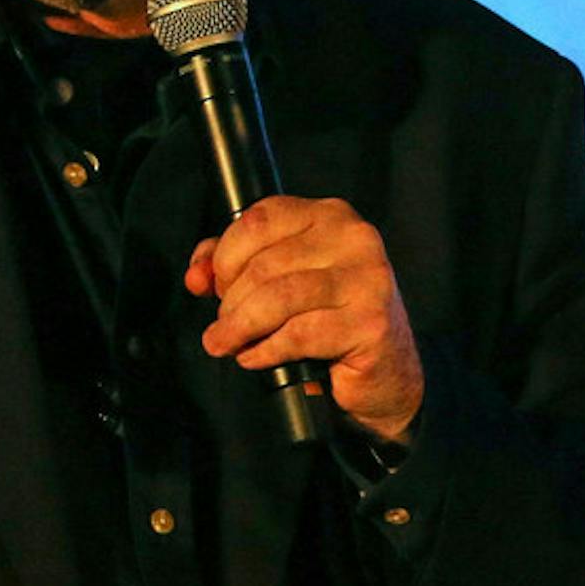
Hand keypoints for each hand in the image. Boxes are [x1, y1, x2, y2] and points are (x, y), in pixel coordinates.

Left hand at [185, 196, 423, 443]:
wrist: (387, 370)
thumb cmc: (330, 318)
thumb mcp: (281, 278)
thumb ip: (234, 265)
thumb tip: (197, 275)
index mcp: (329, 215)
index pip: (259, 219)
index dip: (225, 255)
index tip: (214, 285)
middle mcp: (353, 238)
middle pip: (264, 264)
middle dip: (231, 300)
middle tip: (222, 326)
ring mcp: (367, 279)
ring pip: (278, 299)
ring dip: (240, 327)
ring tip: (227, 343)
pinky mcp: (370, 323)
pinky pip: (298, 335)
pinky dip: (266, 350)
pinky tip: (256, 357)